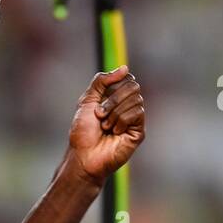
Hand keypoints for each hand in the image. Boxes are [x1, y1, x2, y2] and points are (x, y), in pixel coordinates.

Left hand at [66, 65, 145, 184]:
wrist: (83, 155)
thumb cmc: (83, 131)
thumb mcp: (87, 100)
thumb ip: (102, 81)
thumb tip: (125, 68)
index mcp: (116, 98)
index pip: (127, 79)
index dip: (115, 84)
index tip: (100, 100)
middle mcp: (127, 107)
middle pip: (133, 86)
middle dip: (113, 99)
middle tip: (100, 115)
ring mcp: (134, 120)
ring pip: (136, 100)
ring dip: (114, 113)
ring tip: (105, 127)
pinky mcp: (139, 132)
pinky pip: (137, 113)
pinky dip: (121, 121)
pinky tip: (114, 133)